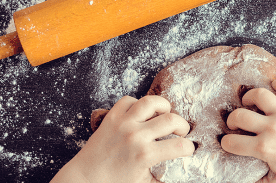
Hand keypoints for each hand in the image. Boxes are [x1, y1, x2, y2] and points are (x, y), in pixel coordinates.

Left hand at [51, 95, 194, 182]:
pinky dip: (138, 104)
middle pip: (171, 119)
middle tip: (180, 132)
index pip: (179, 146)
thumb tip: (179, 172)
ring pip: (151, 102)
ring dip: (163, 106)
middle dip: (182, 126)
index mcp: (145, 155)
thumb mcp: (143, 182)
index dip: (189, 148)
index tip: (188, 149)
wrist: (86, 178)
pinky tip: (141, 114)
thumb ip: (162, 175)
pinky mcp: (111, 117)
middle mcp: (136, 136)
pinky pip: (129, 100)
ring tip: (165, 114)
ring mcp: (123, 123)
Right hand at [221, 79, 275, 182]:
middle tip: (235, 124)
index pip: (232, 143)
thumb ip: (258, 180)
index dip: (226, 144)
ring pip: (259, 95)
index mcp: (265, 148)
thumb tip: (245, 179)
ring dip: (249, 97)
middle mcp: (273, 128)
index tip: (228, 143)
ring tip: (248, 102)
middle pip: (240, 116)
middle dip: (232, 120)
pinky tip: (273, 89)